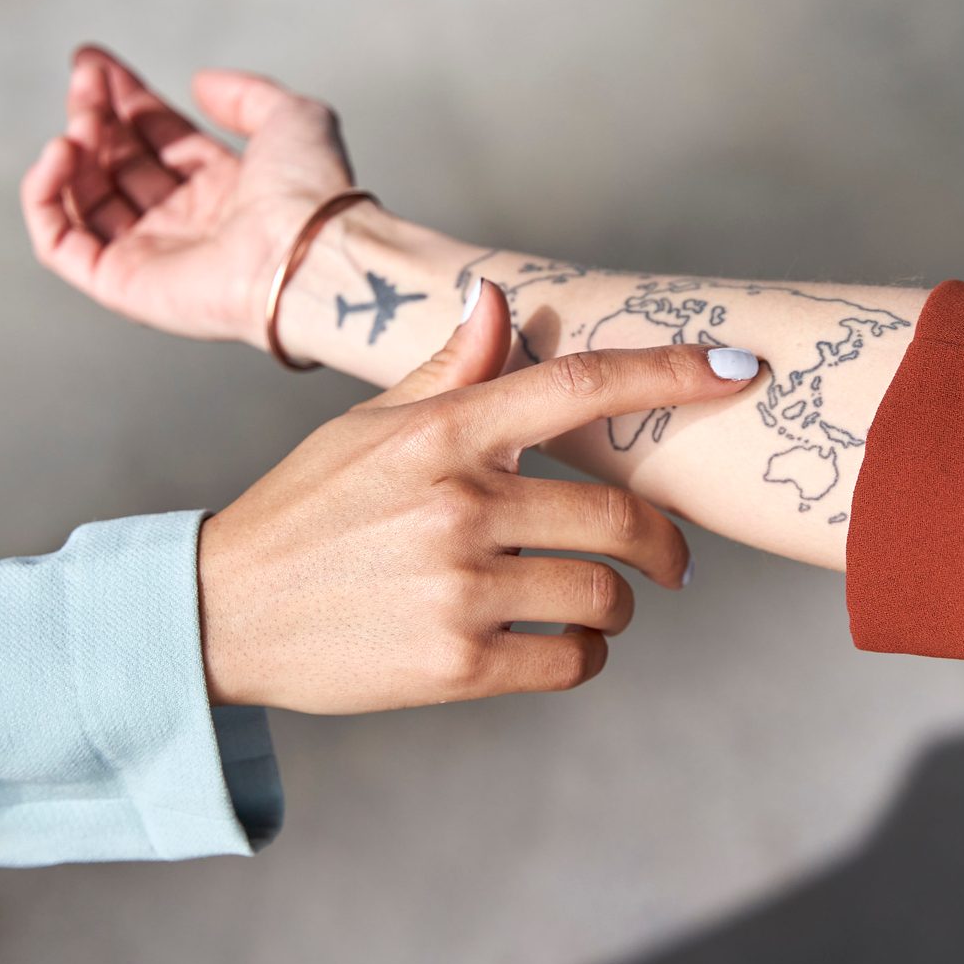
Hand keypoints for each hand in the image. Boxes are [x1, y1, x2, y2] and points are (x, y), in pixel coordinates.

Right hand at [20, 44, 351, 342]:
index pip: (156, 136)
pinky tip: (60, 153)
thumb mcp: (293, 117)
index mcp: (224, 187)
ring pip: (84, 198)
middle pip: (118, 161)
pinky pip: (59, 243)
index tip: (91, 59)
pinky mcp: (122, 285)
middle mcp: (186, 223)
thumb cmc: (309, 192)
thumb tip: (200, 82)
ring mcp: (152, 255)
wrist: (306, 254)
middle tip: (84, 77)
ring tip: (81, 123)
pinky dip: (44, 197)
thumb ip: (247, 93)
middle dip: (94, 113)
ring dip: (73, 150)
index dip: (123, 97)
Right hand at [196, 281, 759, 712]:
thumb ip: (444, 370)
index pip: (579, 386)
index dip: (673, 371)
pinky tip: (559, 645)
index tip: (743, 369)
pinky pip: (572, 661)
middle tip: (671, 562)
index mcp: (443, 433)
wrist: (221, 612)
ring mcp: (459, 586)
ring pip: (605, 597)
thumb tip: (494, 300)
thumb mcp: (366, 427)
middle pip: (619, 517)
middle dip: (664, 545)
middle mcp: (458, 503)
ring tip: (594, 607)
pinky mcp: (457, 664)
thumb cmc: (306, 510)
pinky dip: (584, 656)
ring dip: (619, 607)